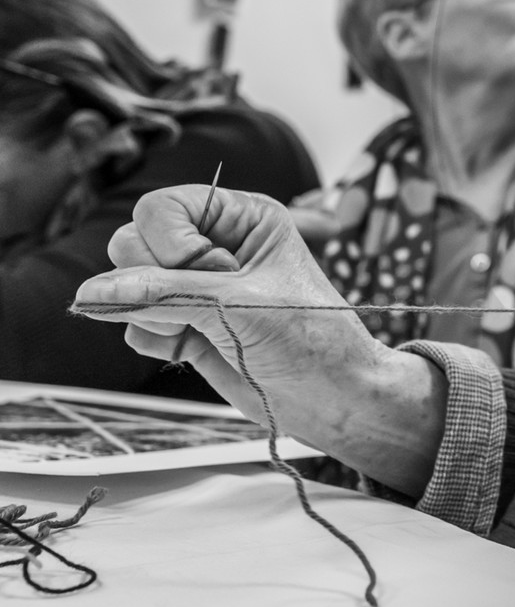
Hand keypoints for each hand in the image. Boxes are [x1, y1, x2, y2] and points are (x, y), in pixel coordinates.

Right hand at [75, 184, 391, 439]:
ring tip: (203, 329)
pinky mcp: (185, 327)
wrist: (331, 399)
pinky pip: (133, 323)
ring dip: (152, 313)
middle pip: (132, 241)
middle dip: (155, 279)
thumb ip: (162, 294)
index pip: (160, 207)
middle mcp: (216, 246)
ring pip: (126, 285)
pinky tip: (192, 349)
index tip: (208, 270)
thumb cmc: (309, 338)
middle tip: (208, 304)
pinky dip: (153, 338)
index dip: (170, 241)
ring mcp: (197, 288)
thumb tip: (91, 291)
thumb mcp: (237, 305)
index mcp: (242, 218)